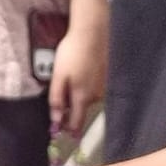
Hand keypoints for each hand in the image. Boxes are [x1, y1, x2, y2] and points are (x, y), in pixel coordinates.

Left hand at [47, 20, 106, 136]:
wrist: (93, 33)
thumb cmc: (72, 53)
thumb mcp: (58, 76)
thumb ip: (57, 99)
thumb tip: (56, 120)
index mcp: (82, 97)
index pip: (77, 123)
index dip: (69, 130)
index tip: (63, 133)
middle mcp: (97, 96)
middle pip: (82, 110)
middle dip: (72, 109)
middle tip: (62, 97)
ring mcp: (105, 86)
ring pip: (89, 98)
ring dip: (81, 94)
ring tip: (73, 77)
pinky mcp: (109, 76)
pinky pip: (96, 87)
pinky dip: (89, 84)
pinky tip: (84, 70)